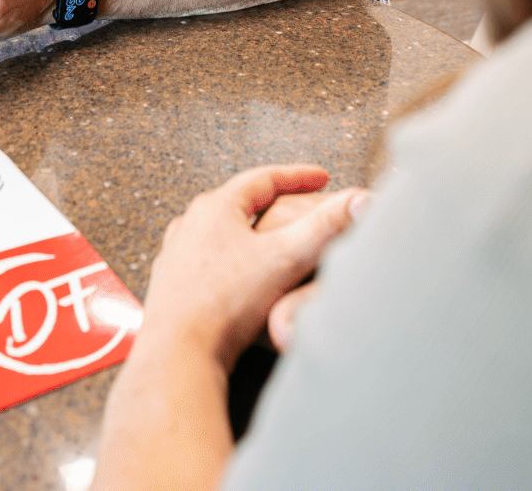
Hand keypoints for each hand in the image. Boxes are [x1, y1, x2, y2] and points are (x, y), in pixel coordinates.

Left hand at [136, 165, 364, 371]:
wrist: (178, 354)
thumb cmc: (226, 305)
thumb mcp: (285, 259)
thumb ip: (324, 227)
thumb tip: (360, 200)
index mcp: (216, 207)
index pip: (265, 178)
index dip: (299, 176)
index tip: (321, 178)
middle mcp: (191, 223)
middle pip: (240, 202)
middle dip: (273, 200)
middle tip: (299, 201)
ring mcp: (177, 252)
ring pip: (220, 231)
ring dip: (247, 230)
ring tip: (268, 236)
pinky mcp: (171, 282)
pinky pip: (206, 259)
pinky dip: (228, 259)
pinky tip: (238, 274)